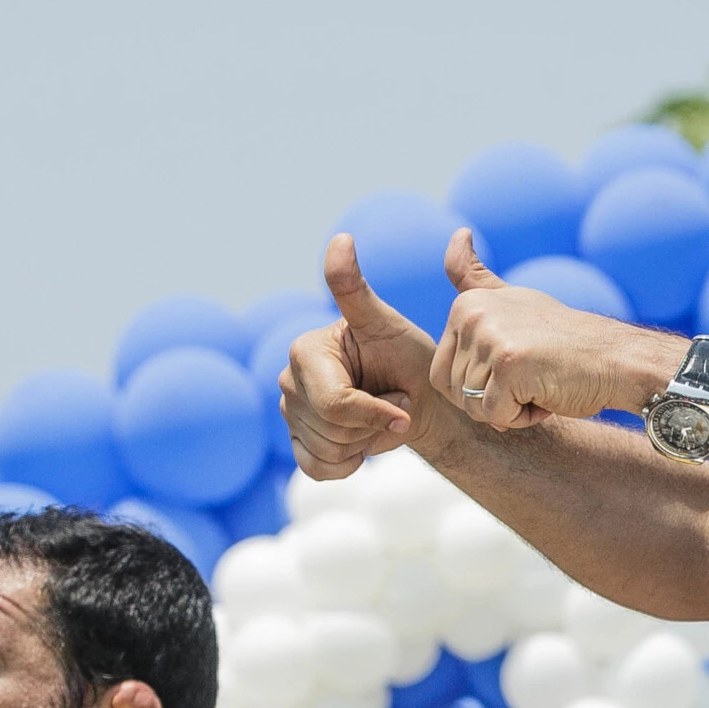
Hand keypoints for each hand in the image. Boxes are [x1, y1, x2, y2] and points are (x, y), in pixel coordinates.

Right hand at [279, 234, 449, 479]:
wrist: (420, 400)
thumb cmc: (408, 358)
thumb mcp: (387, 323)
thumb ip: (354, 289)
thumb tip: (340, 238)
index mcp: (305, 350)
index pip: (336, 403)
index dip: (376, 412)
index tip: (404, 402)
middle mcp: (287, 380)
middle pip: (331, 429)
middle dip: (372, 425)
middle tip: (391, 404)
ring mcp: (289, 414)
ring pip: (326, 451)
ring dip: (364, 443)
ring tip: (378, 418)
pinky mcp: (297, 442)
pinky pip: (316, 469)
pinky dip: (347, 463)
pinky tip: (362, 441)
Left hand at [431, 231, 666, 427]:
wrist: (615, 360)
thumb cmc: (563, 342)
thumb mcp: (513, 301)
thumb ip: (476, 278)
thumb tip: (458, 232)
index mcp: (466, 304)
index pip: (442, 373)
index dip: (479, 384)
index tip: (515, 362)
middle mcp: (472, 315)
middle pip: (455, 392)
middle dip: (492, 400)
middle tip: (530, 375)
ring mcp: (490, 337)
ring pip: (474, 407)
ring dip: (509, 409)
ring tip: (540, 381)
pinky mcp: (508, 365)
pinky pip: (495, 416)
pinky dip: (521, 418)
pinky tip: (546, 392)